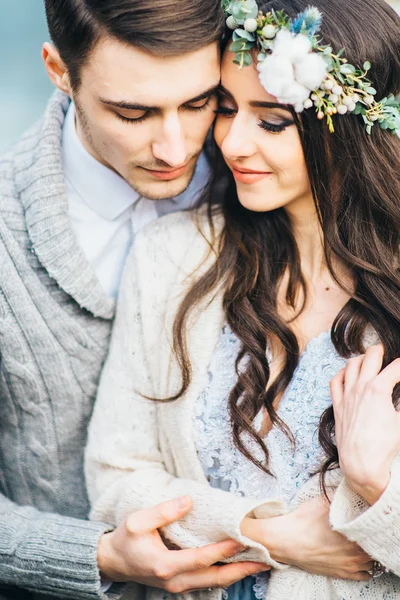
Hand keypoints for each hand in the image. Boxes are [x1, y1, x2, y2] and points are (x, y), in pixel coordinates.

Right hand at [98, 496, 268, 592]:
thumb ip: (164, 511)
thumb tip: (190, 501)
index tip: (243, 540)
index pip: (201, 559)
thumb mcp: (138, 520)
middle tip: (265, 559)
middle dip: (242, 570)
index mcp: (164, 566)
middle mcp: (174, 581)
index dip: (223, 551)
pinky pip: (207, 583)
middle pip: (214, 579)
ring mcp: (177, 587)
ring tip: (259, 563)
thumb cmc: (125, 539)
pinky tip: (238, 565)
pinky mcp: (179, 585)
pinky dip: (225, 575)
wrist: (112, 562)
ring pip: (213, 584)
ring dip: (237, 574)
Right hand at [241, 496, 372, 579]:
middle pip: (372, 543)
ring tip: (358, 540)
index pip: (371, 527)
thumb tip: (350, 488)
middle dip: (368, 534)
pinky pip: (365, 574)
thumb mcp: (322, 501)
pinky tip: (357, 556)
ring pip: (371, 560)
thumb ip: (339, 496)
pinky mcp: (343, 574)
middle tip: (359, 525)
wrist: (286, 541)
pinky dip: (365, 566)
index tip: (362, 514)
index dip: (368, 520)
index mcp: (353, 532)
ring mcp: (351, 565)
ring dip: (368, 550)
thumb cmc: (303, 521)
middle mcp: (356, 551)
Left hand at [331, 345, 399, 504]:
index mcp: (379, 388)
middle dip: (381, 351)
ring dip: (361, 358)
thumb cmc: (385, 446)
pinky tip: (347, 372)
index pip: (397, 368)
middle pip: (370, 357)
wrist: (361, 464)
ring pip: (351, 365)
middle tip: (387, 352)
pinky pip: (335, 382)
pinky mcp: (338, 406)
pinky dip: (342, 372)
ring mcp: (347, 395)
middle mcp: (360, 387)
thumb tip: (398, 402)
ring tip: (369, 357)